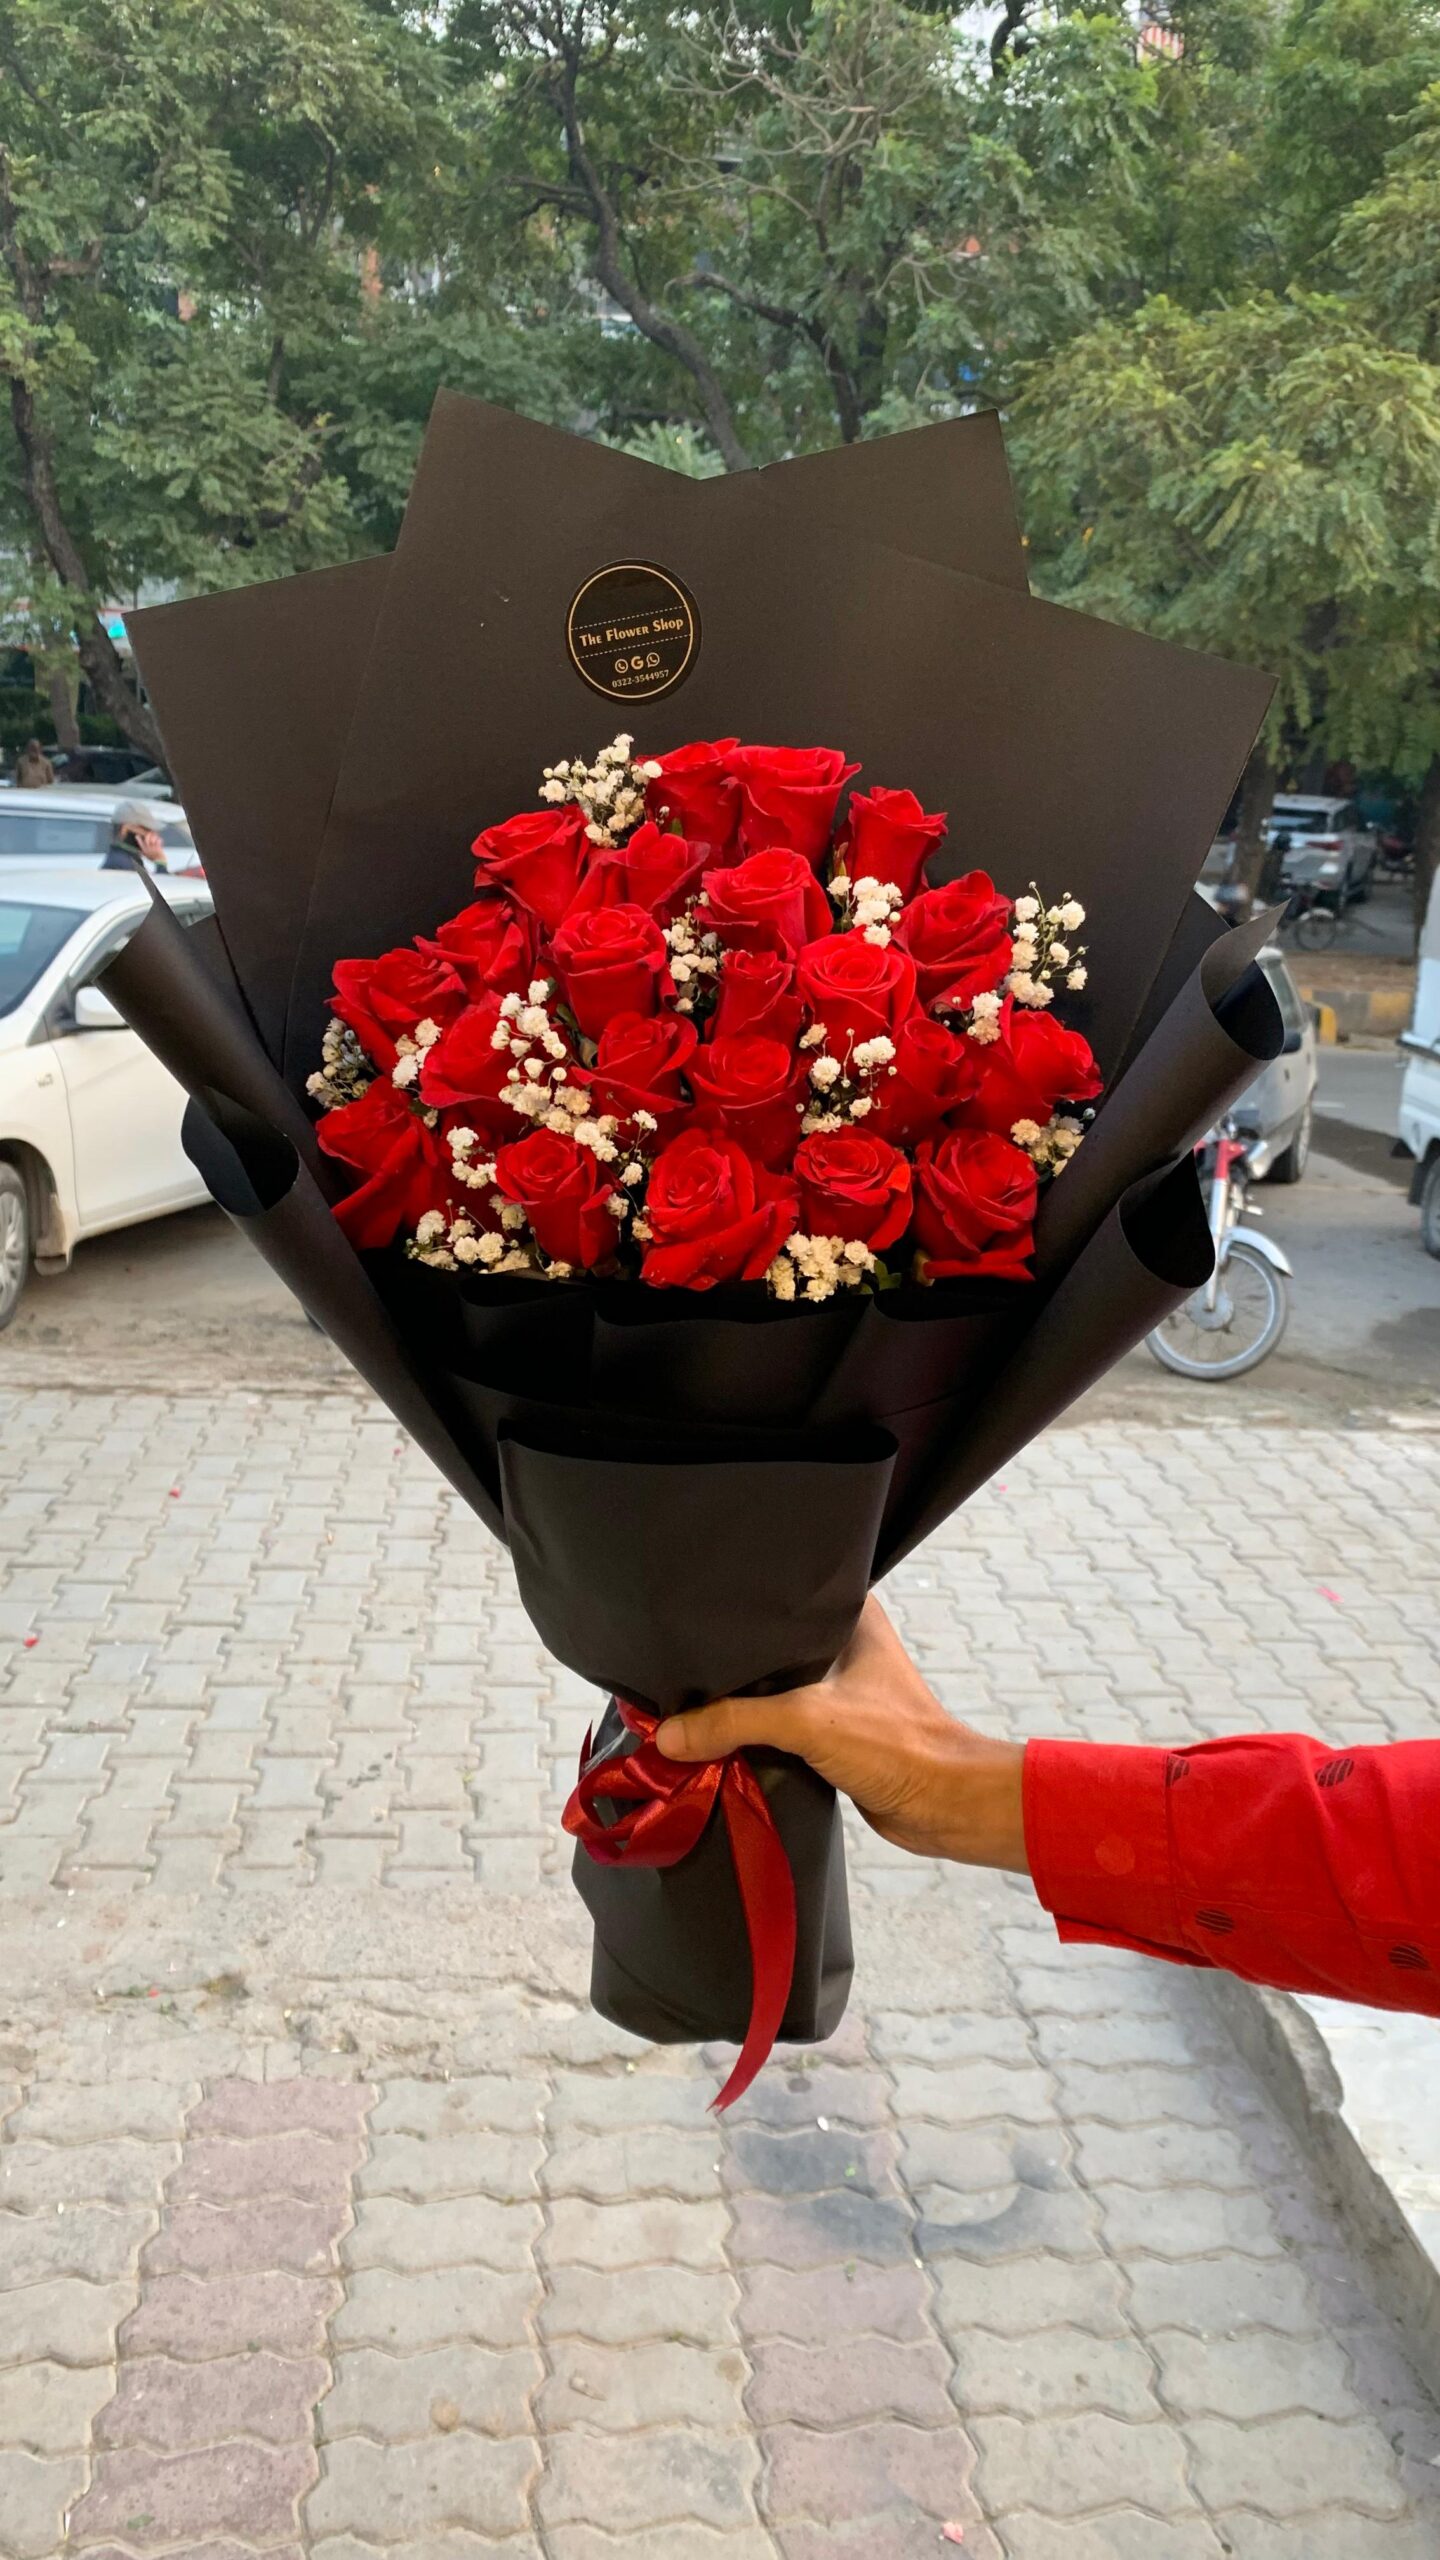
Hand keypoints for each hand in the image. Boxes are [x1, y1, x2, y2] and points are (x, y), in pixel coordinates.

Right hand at [656, 1594, 1028, 1873]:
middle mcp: (842, 1645)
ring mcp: (837, 1691)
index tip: (682, 1623)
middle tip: (671, 1670)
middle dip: (725, 1667)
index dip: (731, 1613)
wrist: (946, 1806)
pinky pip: (778, 1728)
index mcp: (848, 1615)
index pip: (775, 1601)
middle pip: (765, 1651)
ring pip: (770, 1692)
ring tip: (682, 1705)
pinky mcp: (832, 1734)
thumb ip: (734, 1721)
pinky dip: (751, 1738)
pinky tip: (714, 1743)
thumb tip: (666, 1735)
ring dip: (736, 1708)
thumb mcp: (807, 1721)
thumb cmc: (896, 1745)